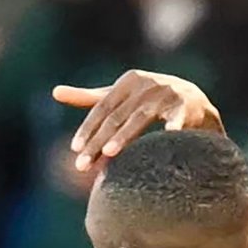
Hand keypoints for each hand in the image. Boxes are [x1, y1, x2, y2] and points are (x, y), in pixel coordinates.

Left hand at [54, 70, 222, 170]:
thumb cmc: (147, 100)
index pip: (102, 109)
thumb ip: (88, 97)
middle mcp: (147, 85)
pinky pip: (178, 119)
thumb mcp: (118, 96)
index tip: (75, 149)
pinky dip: (174, 127)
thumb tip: (54, 92)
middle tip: (82, 166)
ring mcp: (168, 94)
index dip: (88, 128)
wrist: (192, 99)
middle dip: (98, 142)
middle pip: (116, 117)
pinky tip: (167, 136)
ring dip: (124, 136)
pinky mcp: (187, 107)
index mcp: (128, 81)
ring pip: (140, 119)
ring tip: (108, 153)